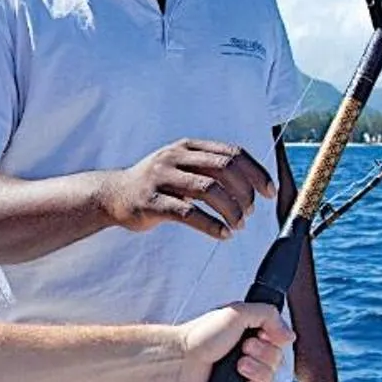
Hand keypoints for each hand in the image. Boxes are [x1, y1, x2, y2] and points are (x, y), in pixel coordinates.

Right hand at [102, 140, 275, 238]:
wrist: (113, 195)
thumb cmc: (156, 184)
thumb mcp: (181, 166)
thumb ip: (210, 168)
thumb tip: (252, 182)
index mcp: (187, 146)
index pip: (232, 153)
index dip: (256, 172)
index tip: (269, 193)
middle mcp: (174, 157)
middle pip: (224, 169)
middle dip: (245, 192)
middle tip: (250, 213)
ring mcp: (161, 179)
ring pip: (209, 190)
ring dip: (231, 210)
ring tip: (238, 226)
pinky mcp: (152, 202)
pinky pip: (188, 213)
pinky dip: (211, 225)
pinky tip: (222, 234)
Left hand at [174, 305, 291, 381]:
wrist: (181, 360)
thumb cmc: (202, 335)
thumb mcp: (237, 312)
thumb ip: (268, 314)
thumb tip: (290, 335)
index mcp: (250, 335)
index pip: (279, 341)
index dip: (273, 339)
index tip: (259, 335)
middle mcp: (249, 355)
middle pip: (278, 360)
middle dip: (263, 354)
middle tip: (242, 349)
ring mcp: (244, 376)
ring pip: (270, 379)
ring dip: (256, 371)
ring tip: (237, 365)